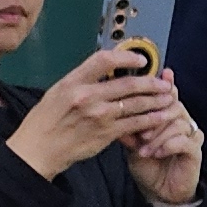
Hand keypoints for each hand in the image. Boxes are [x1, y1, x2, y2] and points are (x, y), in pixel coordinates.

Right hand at [8, 40, 179, 181]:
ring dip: (156, 100)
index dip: (127, 57)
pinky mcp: (106, 133)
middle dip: (151, 82)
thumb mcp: (57, 92)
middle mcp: (87, 96)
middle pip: (128, 83)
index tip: (141, 60)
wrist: (38, 149)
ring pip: (136, 104)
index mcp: (72, 82)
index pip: (104, 60)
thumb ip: (82, 81)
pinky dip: (151, 120)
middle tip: (164, 83)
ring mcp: (99, 115)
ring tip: (168, 97)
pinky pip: (135, 124)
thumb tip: (106, 72)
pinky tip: (161, 117)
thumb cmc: (45, 121)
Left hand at [117, 67, 201, 206]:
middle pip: (174, 106)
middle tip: (141, 132)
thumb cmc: (147, 164)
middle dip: (155, 117)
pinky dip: (168, 146)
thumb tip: (116, 110)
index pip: (167, 95)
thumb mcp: (133, 142)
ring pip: (178, 124)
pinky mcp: (195, 150)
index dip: (165, 85)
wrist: (158, 190)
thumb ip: (129, 125)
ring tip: (144, 148)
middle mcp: (181, 122)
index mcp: (166, 116)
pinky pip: (184, 141)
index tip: (161, 76)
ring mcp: (190, 135)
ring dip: (158, 136)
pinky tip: (157, 153)